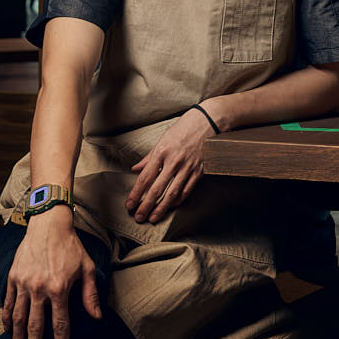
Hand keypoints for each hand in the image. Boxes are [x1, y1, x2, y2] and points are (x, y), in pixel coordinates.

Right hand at [2, 207, 100, 338]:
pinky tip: (7, 331)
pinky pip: (7, 303)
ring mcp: (23, 284)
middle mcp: (38, 289)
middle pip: (34, 326)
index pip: (60, 324)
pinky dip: (6, 320)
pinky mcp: (12, 278)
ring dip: (16, 338)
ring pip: (16, 318)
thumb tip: (97, 318)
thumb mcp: (86, 268)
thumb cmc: (71, 247)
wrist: (48, 226)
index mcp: (59, 288)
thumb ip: (90, 295)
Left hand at [126, 105, 215, 222]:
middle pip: (157, 189)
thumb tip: (136, 169)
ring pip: (172, 193)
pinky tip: (171, 206)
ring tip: (153, 217)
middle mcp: (174, 161)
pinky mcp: (199, 171)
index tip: (129, 204)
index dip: (136, 194)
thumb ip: (149, 157)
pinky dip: (178, 200)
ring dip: (162, 208)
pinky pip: (187, 190)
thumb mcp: (163, 139)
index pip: (145, 178)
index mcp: (162, 152)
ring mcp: (188, 167)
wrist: (209, 121)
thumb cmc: (184, 128)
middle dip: (146, 206)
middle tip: (138, 217)